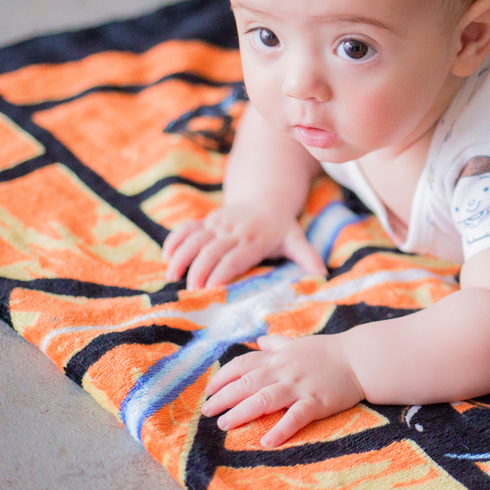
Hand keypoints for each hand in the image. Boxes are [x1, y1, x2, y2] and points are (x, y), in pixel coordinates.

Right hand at [162, 202, 325, 289]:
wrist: (267, 198)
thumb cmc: (281, 227)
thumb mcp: (296, 240)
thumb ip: (307, 257)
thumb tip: (323, 275)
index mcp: (255, 239)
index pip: (235, 257)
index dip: (222, 272)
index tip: (211, 290)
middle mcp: (234, 230)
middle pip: (212, 250)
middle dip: (199, 270)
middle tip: (190, 291)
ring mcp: (218, 223)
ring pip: (195, 238)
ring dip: (182, 256)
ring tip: (172, 276)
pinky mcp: (207, 219)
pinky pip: (187, 228)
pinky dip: (175, 240)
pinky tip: (166, 256)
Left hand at [202, 334, 365, 446]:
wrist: (360, 358)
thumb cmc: (329, 352)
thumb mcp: (300, 343)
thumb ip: (278, 343)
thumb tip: (260, 339)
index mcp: (279, 357)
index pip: (243, 365)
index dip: (223, 377)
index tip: (209, 390)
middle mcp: (285, 370)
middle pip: (246, 383)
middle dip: (223, 398)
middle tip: (207, 412)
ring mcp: (300, 386)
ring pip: (263, 399)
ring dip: (241, 413)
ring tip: (225, 425)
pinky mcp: (316, 401)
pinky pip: (295, 416)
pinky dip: (280, 429)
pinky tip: (267, 441)